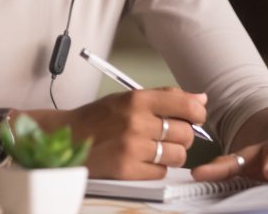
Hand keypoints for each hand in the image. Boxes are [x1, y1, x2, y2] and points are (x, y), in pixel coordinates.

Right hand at [65, 87, 207, 179]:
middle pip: (185, 133)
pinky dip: (156, 168)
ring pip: (178, 155)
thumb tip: (200, 98)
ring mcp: (132, 147)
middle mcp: (136, 122)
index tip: (195, 116)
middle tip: (167, 134)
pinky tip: (142, 159)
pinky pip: (161, 172)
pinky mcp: (127, 169)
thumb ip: (165, 96)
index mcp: (137, 99)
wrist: (67, 137)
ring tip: (155, 148)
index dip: (197, 113)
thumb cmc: (98, 118)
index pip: (185, 105)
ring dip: (171, 154)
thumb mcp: (128, 98)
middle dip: (182, 136)